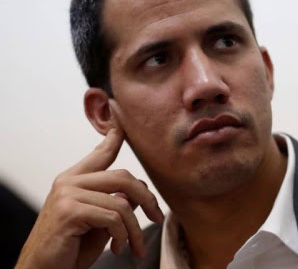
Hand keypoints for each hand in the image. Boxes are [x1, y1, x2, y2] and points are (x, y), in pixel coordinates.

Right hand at [16, 128, 164, 268]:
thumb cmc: (70, 248)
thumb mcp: (99, 222)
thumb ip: (115, 203)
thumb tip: (137, 193)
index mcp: (74, 179)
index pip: (100, 153)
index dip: (115, 137)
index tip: (123, 122)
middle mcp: (69, 181)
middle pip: (124, 177)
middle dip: (148, 199)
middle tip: (157, 218)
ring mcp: (67, 194)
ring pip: (122, 203)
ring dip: (134, 229)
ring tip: (133, 247)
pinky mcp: (69, 211)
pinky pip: (113, 218)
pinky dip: (122, 236)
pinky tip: (118, 248)